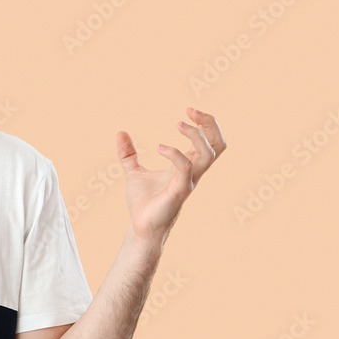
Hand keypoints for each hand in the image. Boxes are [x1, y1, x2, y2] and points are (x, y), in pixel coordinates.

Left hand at [117, 108, 225, 246]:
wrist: (140, 227)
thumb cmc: (143, 203)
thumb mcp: (133, 172)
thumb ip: (128, 153)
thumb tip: (120, 133)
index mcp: (187, 166)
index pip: (211, 141)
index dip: (205, 124)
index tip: (188, 111)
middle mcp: (193, 173)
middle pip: (219, 144)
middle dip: (210, 124)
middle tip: (191, 111)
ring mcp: (189, 181)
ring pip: (209, 154)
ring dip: (196, 135)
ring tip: (178, 124)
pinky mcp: (179, 191)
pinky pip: (186, 167)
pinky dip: (175, 153)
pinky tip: (159, 148)